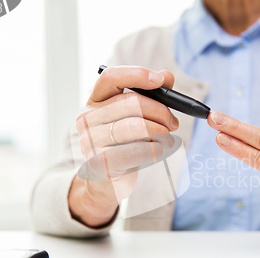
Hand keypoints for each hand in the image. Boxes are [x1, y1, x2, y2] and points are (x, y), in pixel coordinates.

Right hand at [69, 66, 178, 226]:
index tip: (160, 80)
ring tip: (167, 140)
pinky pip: (135, 150)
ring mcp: (90, 140)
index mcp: (95, 102)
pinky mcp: (99, 162)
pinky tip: (158, 151)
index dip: (137, 74)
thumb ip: (151, 97)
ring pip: (136, 126)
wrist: (105, 181)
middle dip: (160, 111)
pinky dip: (154, 149)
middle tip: (173, 123)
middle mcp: (87, 118)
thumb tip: (167, 75)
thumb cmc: (123, 146)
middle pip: (132, 103)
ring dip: (160, 132)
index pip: (111, 77)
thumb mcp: (135, 119)